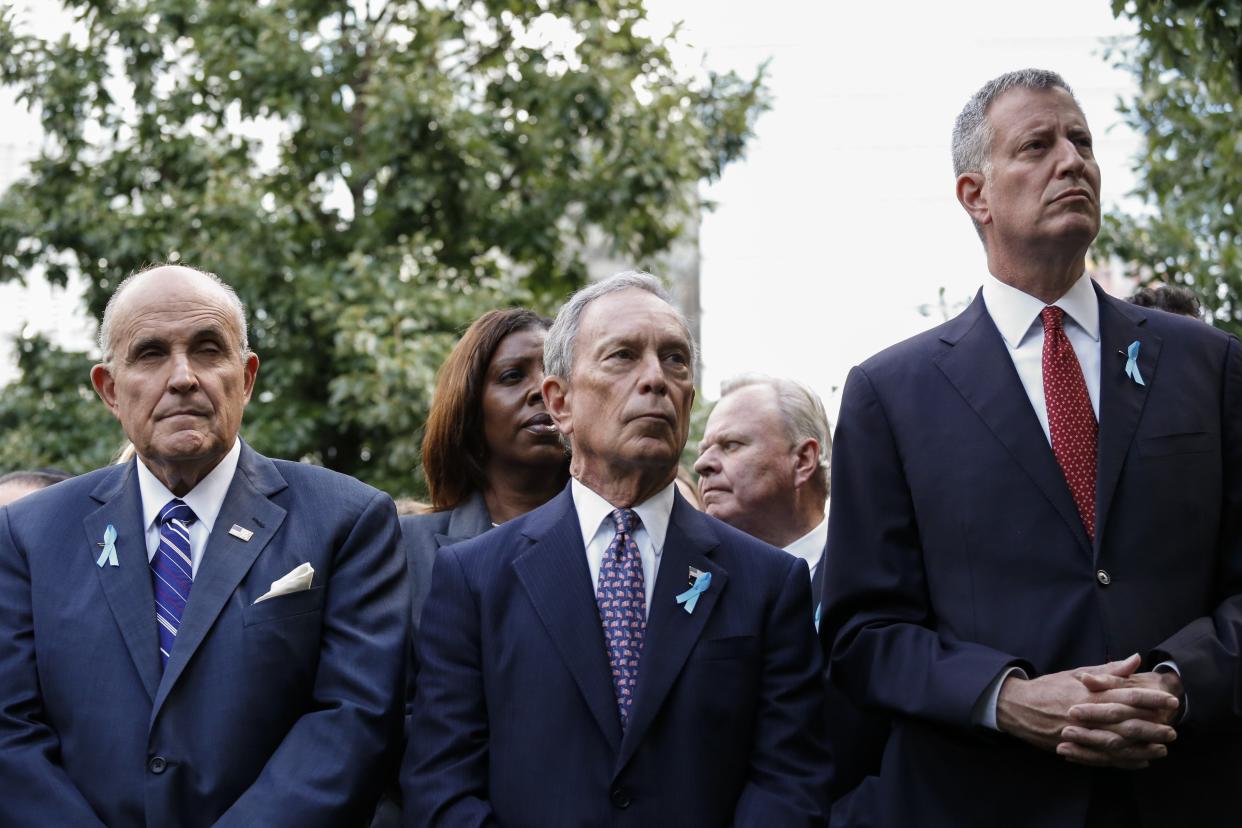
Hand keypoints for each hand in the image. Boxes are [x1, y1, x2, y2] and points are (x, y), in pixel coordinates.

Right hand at [996, 654, 1174, 768]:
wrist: (1016, 706)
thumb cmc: (1048, 688)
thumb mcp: (1075, 673)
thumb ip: (1107, 670)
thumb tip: (1134, 659)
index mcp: (1088, 693)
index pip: (1125, 694)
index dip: (1150, 698)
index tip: (1170, 700)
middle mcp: (1086, 714)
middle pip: (1126, 722)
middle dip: (1152, 726)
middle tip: (1173, 729)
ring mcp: (1080, 734)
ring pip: (1118, 744)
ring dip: (1143, 747)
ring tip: (1163, 748)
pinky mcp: (1074, 749)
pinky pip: (1104, 759)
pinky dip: (1125, 762)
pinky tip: (1141, 761)